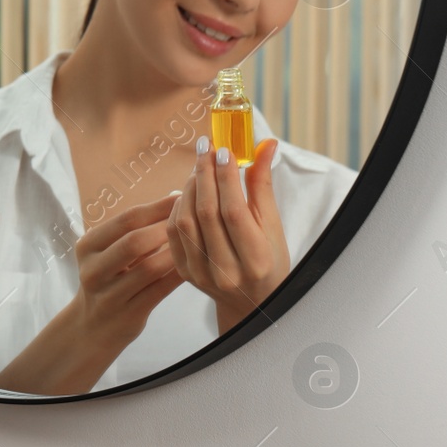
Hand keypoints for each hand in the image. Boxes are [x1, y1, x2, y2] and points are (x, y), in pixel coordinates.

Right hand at [70, 193, 185, 349]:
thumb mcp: (110, 253)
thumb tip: (177, 195)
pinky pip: (159, 290)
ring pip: (149, 268)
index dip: (157, 207)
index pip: (126, 219)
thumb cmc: (111, 279)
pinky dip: (177, 275)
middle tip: (193, 220)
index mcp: (87, 246)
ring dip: (176, 252)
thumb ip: (137, 229)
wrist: (94, 326)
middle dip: (167, 228)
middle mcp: (93, 269)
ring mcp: (108, 294)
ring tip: (196, 242)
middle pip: (134, 241)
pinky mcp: (127, 315)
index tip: (182, 196)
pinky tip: (193, 265)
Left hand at [166, 136, 288, 332]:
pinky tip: (187, 191)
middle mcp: (227, 270)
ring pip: (184, 221)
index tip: (224, 150)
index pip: (234, 211)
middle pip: (206, 213)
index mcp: (256, 259)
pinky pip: (173, 232)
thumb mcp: (273, 227)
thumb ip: (263, 186)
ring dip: (189, 188)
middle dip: (205, 175)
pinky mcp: (183, 272)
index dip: (226, 178)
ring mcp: (201, 273)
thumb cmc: (269, 260)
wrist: (251, 302)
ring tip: (199, 168)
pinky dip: (177, 207)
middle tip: (206, 148)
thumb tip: (266, 144)